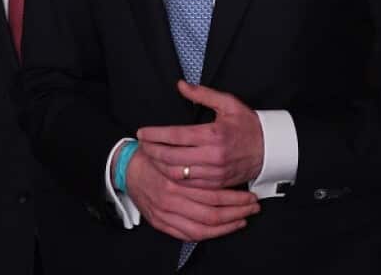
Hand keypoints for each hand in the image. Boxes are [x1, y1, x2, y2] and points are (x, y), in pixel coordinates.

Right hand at [123, 146, 258, 241]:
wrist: (127, 169)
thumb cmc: (153, 156)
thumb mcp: (173, 145)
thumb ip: (192, 146)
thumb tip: (220, 145)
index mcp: (176, 180)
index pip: (213, 196)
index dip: (236, 198)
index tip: (251, 195)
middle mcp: (171, 200)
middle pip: (212, 214)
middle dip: (237, 212)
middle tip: (253, 207)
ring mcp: (165, 214)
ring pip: (203, 228)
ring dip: (227, 225)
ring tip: (244, 218)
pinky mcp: (162, 223)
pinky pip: (190, 235)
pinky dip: (210, 234)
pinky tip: (224, 228)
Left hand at [137, 81, 264, 188]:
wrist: (270, 150)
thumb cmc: (248, 125)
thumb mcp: (228, 104)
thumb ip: (203, 94)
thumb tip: (181, 85)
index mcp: (213, 134)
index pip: (175, 135)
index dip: (155, 134)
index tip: (142, 132)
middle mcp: (212, 156)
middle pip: (171, 157)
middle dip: (152, 151)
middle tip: (141, 145)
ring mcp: (214, 173)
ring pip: (177, 173)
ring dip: (159, 165)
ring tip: (150, 156)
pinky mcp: (216, 184)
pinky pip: (188, 184)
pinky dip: (173, 177)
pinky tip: (166, 169)